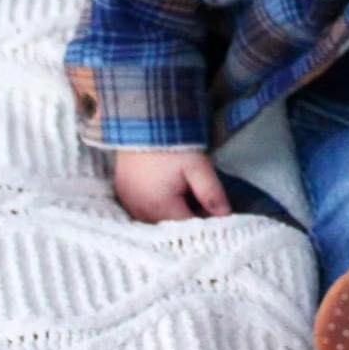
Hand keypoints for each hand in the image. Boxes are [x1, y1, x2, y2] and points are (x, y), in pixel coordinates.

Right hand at [113, 149, 231, 222]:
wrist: (142, 121)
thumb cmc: (173, 144)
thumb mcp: (198, 167)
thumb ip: (212, 193)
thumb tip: (226, 216)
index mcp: (160, 207)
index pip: (187, 228)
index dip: (205, 224)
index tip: (219, 216)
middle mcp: (140, 211)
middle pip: (169, 228)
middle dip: (188, 222)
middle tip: (205, 207)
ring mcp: (128, 203)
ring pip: (154, 222)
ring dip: (170, 217)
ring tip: (186, 201)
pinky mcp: (122, 193)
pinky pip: (140, 212)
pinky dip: (154, 210)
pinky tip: (166, 197)